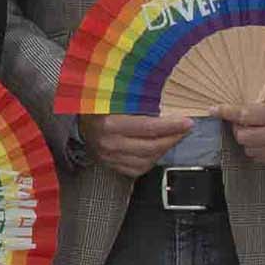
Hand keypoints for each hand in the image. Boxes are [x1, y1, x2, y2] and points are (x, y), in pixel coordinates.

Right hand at [82, 105, 196, 173]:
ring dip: (164, 150)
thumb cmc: (96, 103)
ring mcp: (109, 157)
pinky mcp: (110, 165)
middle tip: (184, 130)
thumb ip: (138, 97)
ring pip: (146, 161)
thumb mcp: (115, 95)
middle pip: (150, 147)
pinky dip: (151, 161)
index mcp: (110, 124)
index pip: (148, 128)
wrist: (76, 119)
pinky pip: (137, 169)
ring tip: (173, 138)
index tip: (187, 123)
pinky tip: (157, 150)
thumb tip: (166, 95)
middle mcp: (109, 143)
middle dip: (172, 138)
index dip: (171, 127)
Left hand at [226, 88, 264, 170]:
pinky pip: (259, 158)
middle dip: (239, 127)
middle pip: (242, 136)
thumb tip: (225, 104)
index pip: (244, 115)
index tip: (214, 110)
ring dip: (249, 139)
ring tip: (259, 129)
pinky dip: (258, 148)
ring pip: (249, 149)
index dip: (226, 112)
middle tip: (244, 120)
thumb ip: (252, 100)